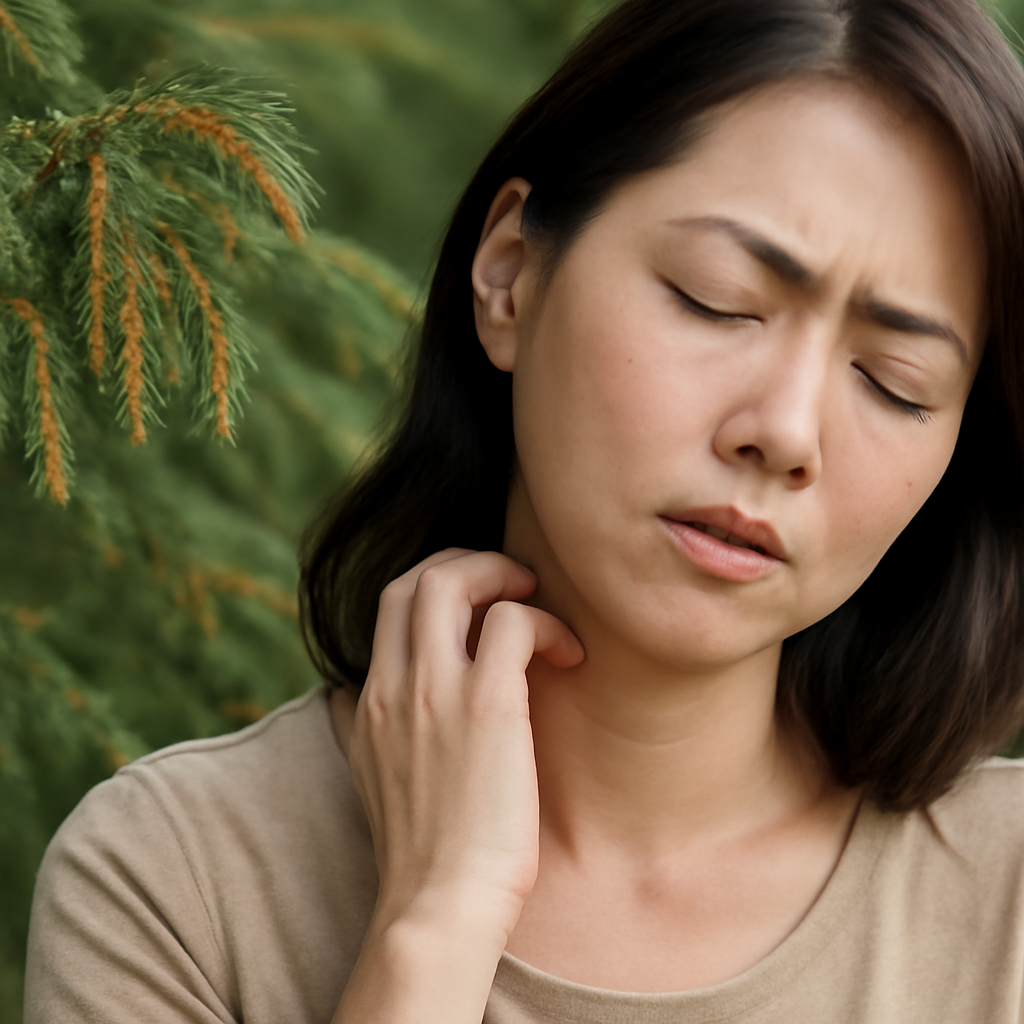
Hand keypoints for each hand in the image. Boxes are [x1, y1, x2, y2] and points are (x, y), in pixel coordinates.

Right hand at [331, 548, 583, 939]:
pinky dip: (545, 621)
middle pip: (416, 578)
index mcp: (370, 700)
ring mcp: (435, 691)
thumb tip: (346, 699)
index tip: (478, 600)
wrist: (438, 907)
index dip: (438, 582)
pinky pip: (514, 621)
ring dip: (503, 574)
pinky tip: (570, 652)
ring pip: (452, 580)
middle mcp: (394, 685)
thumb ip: (357, 731)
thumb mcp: (368, 778)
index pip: (391, 603)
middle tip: (512, 582)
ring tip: (537, 599)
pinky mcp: (487, 705)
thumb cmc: (421, 852)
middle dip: (469, 562)